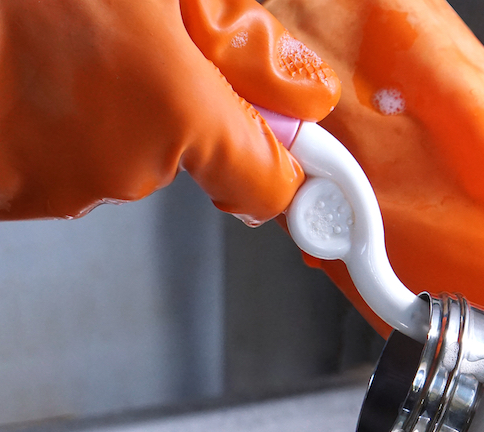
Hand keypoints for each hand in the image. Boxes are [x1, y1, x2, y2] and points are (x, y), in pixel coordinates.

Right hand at [0, 0, 339, 223]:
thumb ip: (235, 38)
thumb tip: (299, 93)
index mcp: (176, 111)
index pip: (268, 182)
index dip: (287, 165)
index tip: (305, 169)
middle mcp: (122, 167)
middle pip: (182, 157)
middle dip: (167, 104)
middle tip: (116, 36)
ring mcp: (52, 186)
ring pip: (109, 157)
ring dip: (97, 111)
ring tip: (45, 45)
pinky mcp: (0, 194)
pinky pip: (50, 163)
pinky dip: (42, 126)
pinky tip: (16, 74)